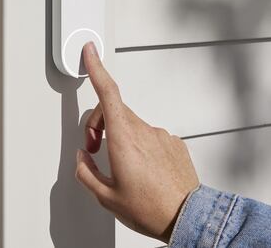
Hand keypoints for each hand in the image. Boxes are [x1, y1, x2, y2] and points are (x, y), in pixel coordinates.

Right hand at [75, 42, 199, 243]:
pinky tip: (143, 170)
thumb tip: (83, 159)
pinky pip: (151, 137)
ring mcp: (161, 136)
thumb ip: (87, 172)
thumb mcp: (106, 197)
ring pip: (132, 125)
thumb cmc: (150, 209)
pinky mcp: (174, 144)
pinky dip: (141, 147)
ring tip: (123, 168)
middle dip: (100, 124)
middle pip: (115, 111)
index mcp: (124, 139)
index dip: (97, 69)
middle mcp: (144, 131)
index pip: (107, 93)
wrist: (187, 218)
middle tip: (96, 149)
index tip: (91, 52)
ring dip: (121, 138)